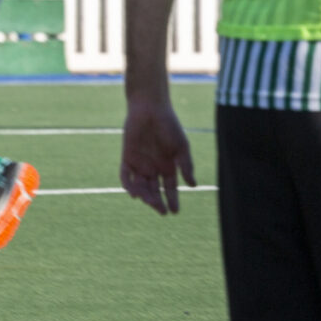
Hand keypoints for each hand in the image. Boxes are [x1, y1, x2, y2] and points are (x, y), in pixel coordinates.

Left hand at [119, 93, 194, 215]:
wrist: (150, 109)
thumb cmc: (169, 126)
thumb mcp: (181, 147)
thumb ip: (186, 166)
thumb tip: (193, 186)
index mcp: (168, 167)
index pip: (170, 189)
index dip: (173, 200)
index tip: (175, 212)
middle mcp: (153, 168)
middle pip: (154, 191)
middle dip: (158, 202)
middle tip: (161, 210)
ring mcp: (140, 164)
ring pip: (141, 186)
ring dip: (145, 196)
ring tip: (150, 201)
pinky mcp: (127, 157)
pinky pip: (126, 175)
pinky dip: (129, 185)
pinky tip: (134, 194)